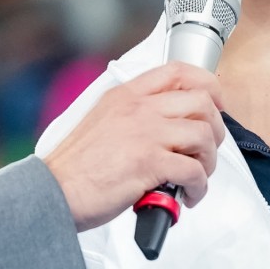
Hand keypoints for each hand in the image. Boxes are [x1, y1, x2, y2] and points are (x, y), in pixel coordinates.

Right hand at [43, 62, 224, 231]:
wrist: (54, 191)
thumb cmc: (75, 167)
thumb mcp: (101, 122)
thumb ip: (133, 117)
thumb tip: (166, 129)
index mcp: (126, 95)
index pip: (178, 72)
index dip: (207, 86)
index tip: (215, 104)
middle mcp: (138, 108)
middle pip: (202, 102)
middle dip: (214, 130)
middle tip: (205, 152)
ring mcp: (145, 133)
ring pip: (204, 135)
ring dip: (208, 161)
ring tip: (195, 178)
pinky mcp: (150, 163)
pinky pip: (194, 170)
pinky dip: (199, 187)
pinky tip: (187, 196)